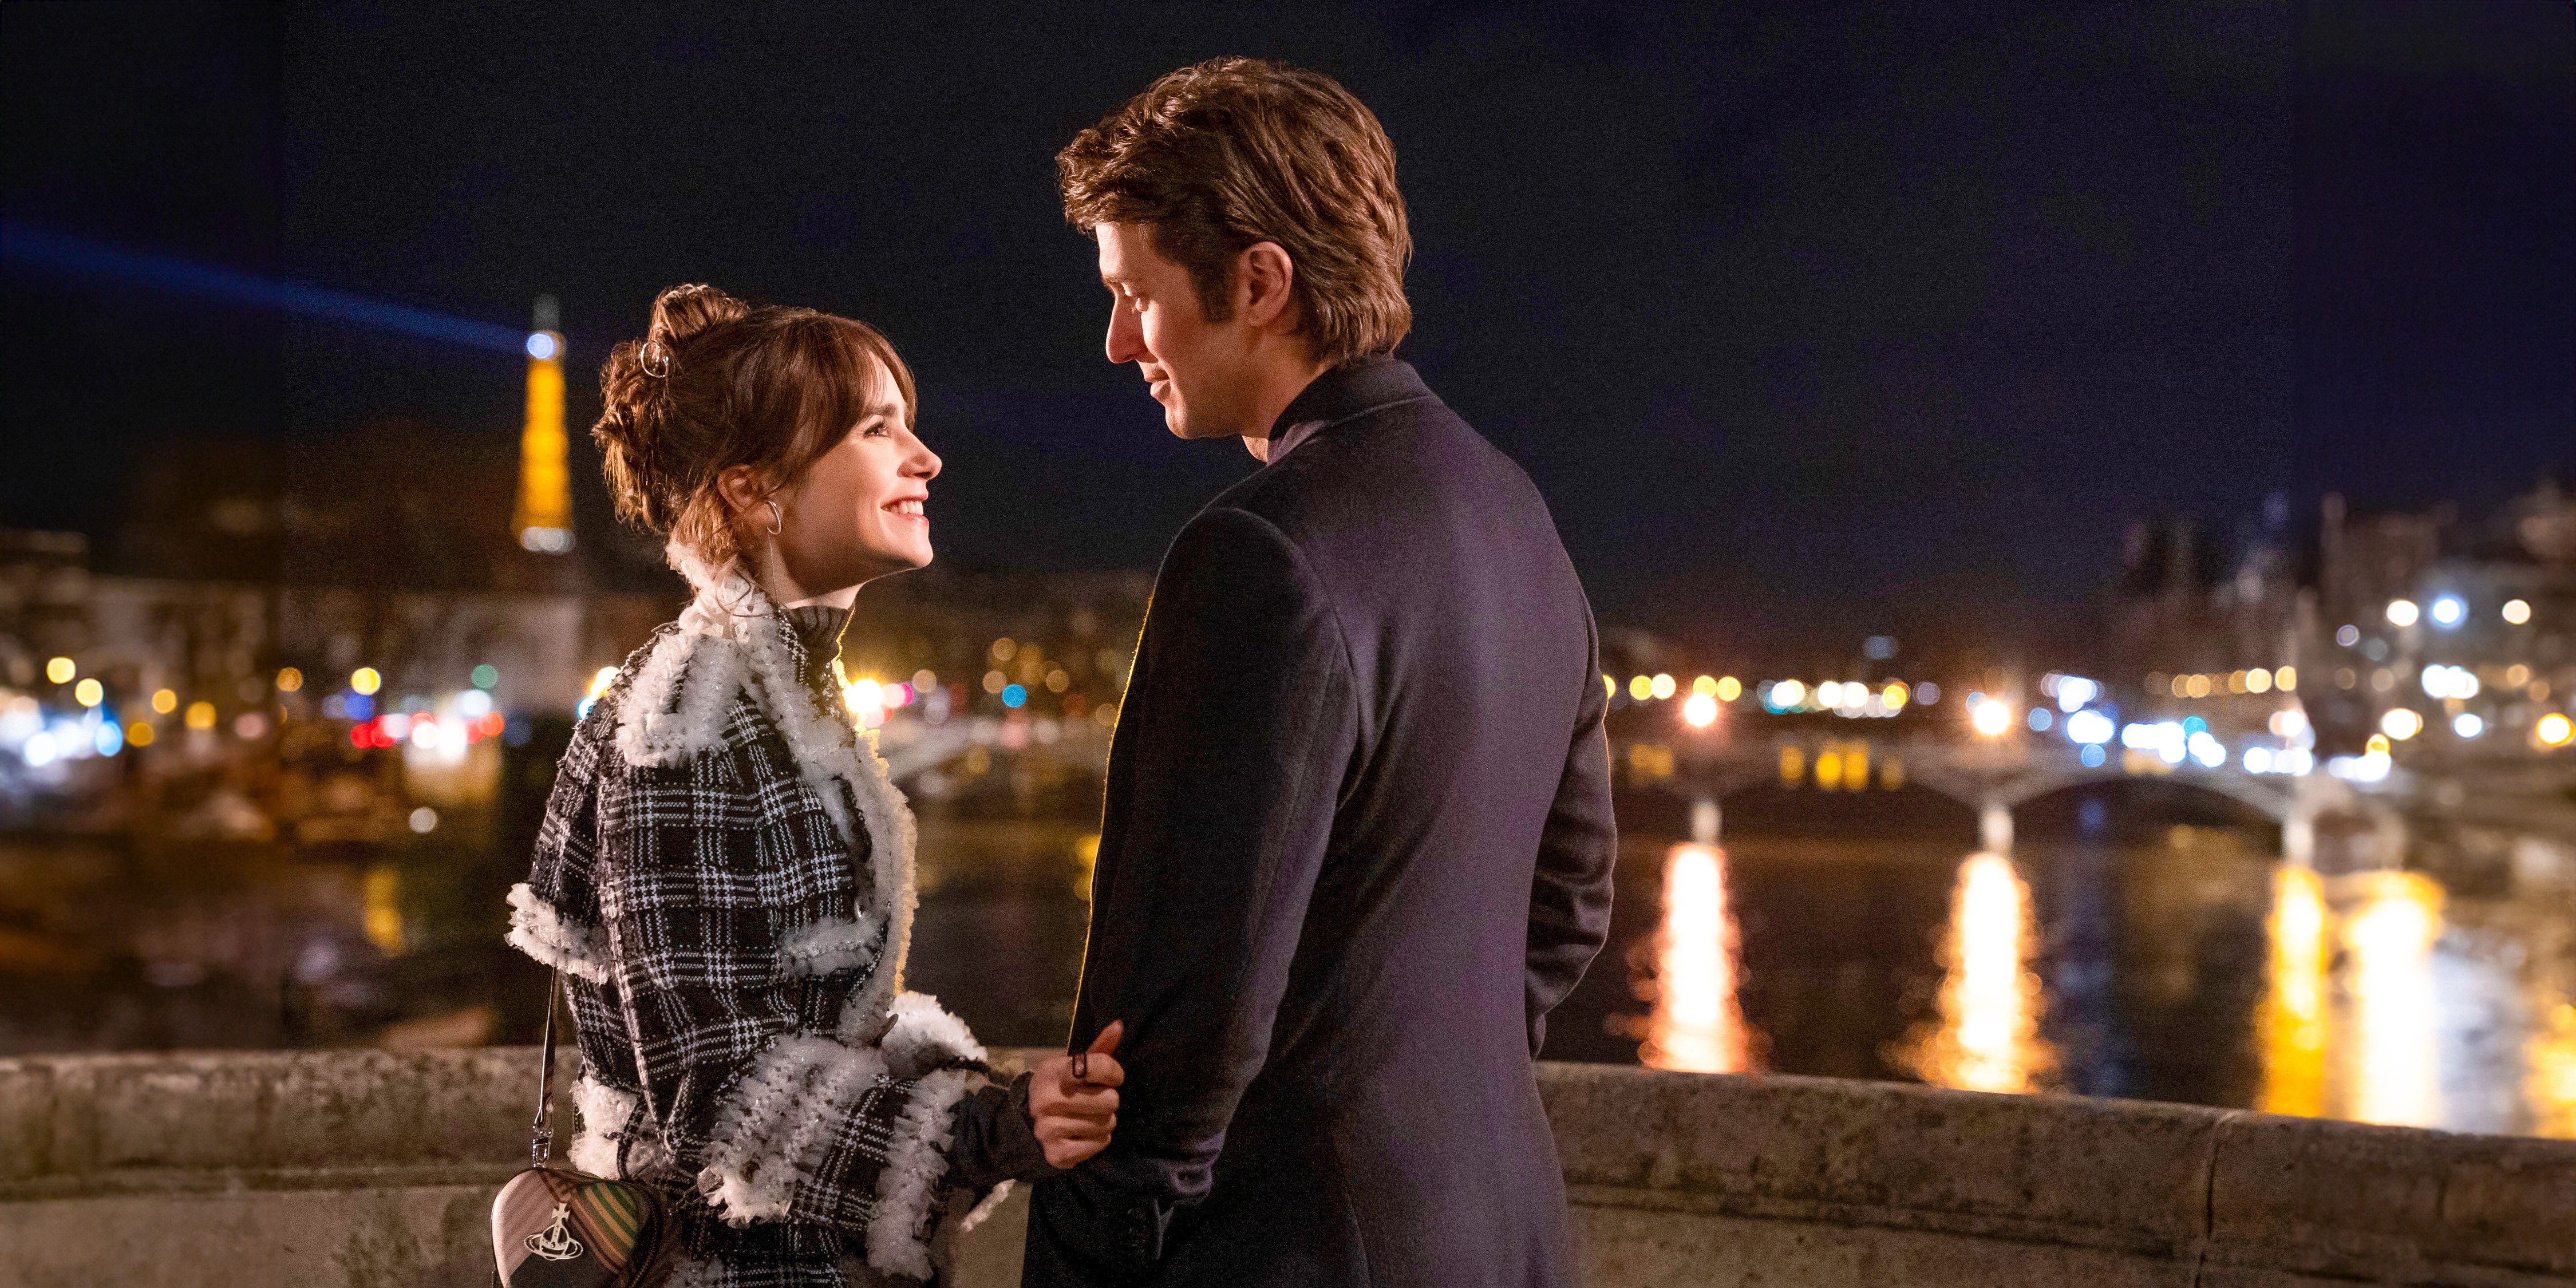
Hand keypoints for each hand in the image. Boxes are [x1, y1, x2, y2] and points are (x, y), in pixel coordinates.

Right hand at [1029, 1021, 1123, 1169]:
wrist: (1030, 1121)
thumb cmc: (1062, 1088)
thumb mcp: (1075, 1065)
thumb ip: (1099, 1048)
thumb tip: (1119, 1026)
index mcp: (1052, 1072)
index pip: (1101, 1066)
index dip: (1114, 1073)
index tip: (1110, 1078)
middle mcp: (1047, 1100)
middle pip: (1110, 1100)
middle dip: (1108, 1101)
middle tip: (1095, 1102)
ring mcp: (1049, 1129)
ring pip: (1107, 1124)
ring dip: (1104, 1121)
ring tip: (1088, 1117)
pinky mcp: (1057, 1153)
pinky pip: (1099, 1144)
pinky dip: (1098, 1140)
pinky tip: (1084, 1133)